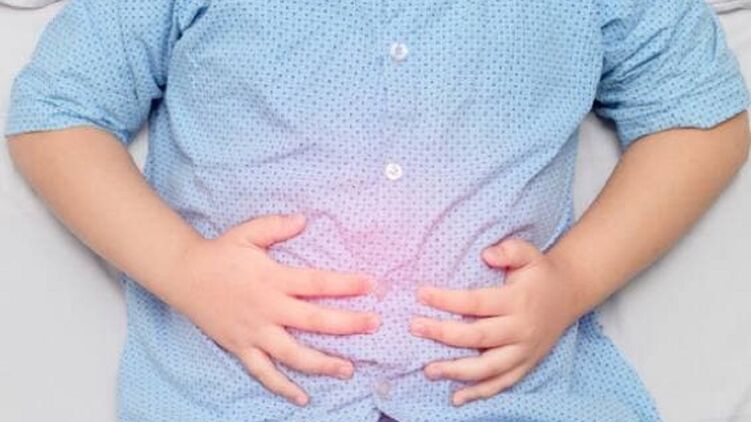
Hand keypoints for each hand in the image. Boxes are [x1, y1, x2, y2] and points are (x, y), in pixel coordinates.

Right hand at [164, 213, 380, 406]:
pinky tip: (303, 398)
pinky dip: (282, 387)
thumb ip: (276, 226)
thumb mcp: (247, 233)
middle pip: (313, 320)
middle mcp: (267, 308)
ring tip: (348, 369)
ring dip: (322, 363)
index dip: (346, 285)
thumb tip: (304, 220)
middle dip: (347, 324)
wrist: (184, 276)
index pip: (317, 283)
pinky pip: (263, 372)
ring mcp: (254, 332)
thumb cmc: (220, 253)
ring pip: (292, 354)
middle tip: (374, 325)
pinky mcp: (241, 347)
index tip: (372, 286)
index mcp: (273, 279)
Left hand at [409, 237, 578, 405]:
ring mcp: (524, 351)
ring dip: (456, 371)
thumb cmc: (539, 273)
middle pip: (477, 337)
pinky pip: (502, 383)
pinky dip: (479, 393)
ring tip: (428, 369)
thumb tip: (487, 254)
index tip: (421, 294)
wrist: (569, 294)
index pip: (476, 303)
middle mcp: (521, 329)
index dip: (447, 300)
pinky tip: (455, 398)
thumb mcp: (529, 254)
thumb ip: (509, 250)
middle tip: (414, 328)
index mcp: (517, 301)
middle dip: (442, 334)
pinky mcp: (526, 365)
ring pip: (487, 368)